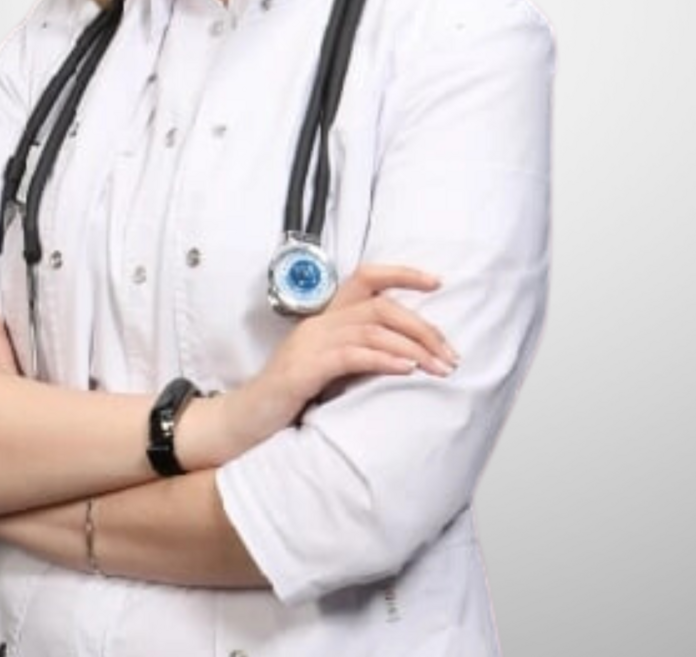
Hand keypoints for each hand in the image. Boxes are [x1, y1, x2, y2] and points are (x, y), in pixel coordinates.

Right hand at [222, 263, 457, 452]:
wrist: (244, 421)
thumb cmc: (288, 400)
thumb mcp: (328, 370)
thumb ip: (357, 355)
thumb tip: (407, 355)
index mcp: (326, 318)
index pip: (366, 277)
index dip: (402, 274)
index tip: (437, 283)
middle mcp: (319, 323)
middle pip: (380, 305)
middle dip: (423, 326)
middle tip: (451, 353)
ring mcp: (311, 343)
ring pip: (372, 327)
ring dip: (414, 346)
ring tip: (440, 367)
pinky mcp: (305, 368)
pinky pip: (352, 354)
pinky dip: (384, 358)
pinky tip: (407, 369)